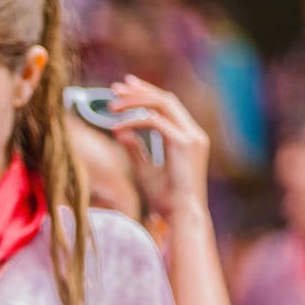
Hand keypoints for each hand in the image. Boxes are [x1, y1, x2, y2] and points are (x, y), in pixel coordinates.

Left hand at [107, 74, 210, 220]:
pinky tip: (116, 127)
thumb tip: (119, 130)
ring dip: (135, 101)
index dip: (145, 93)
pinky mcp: (185, 143)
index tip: (124, 88)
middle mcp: (193, 133)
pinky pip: (155, 122)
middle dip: (139, 91)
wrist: (181, 216)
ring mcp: (192, 136)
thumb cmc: (165, 200)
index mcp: (187, 137)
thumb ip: (134, 149)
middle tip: (114, 89)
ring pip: (162, 104)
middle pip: (165, 99)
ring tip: (111, 105)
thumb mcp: (144, 170)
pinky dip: (134, 120)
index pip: (167, 106)